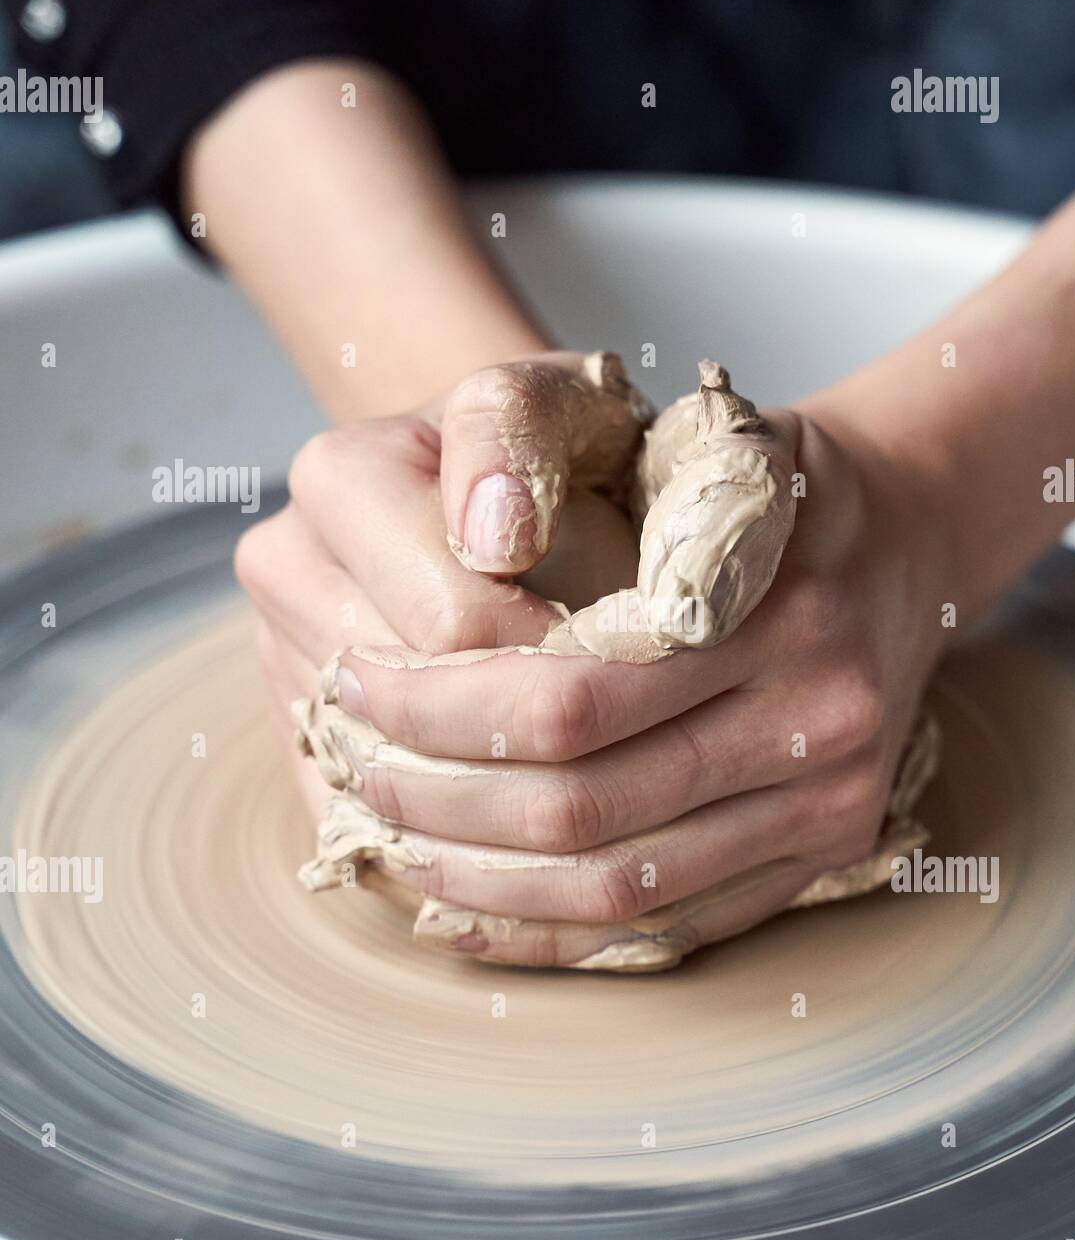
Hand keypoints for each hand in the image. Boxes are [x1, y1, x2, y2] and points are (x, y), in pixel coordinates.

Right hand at [234, 352, 629, 781]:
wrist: (501, 497)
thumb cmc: (549, 451)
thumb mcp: (555, 404)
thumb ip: (518, 434)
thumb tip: (492, 536)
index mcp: (339, 480)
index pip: (452, 623)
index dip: (557, 656)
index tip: (628, 654)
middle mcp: (286, 571)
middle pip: (414, 710)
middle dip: (527, 732)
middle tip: (617, 722)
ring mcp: (281, 658)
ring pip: (388, 780)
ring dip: (494, 792)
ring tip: (578, 764)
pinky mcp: (297, 733)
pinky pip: (369, 822)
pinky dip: (453, 835)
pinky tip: (523, 814)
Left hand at [294, 361, 951, 968]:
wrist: (909, 534)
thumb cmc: (770, 480)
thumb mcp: (694, 430)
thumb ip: (597, 469)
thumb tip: (470, 547)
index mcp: (771, 604)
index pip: (568, 695)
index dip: (441, 708)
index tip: (355, 686)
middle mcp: (819, 713)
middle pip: (582, 803)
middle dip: (440, 799)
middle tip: (356, 766)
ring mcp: (833, 797)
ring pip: (620, 884)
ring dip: (483, 879)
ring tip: (396, 841)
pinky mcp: (829, 850)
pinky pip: (676, 925)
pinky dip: (559, 934)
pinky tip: (474, 916)